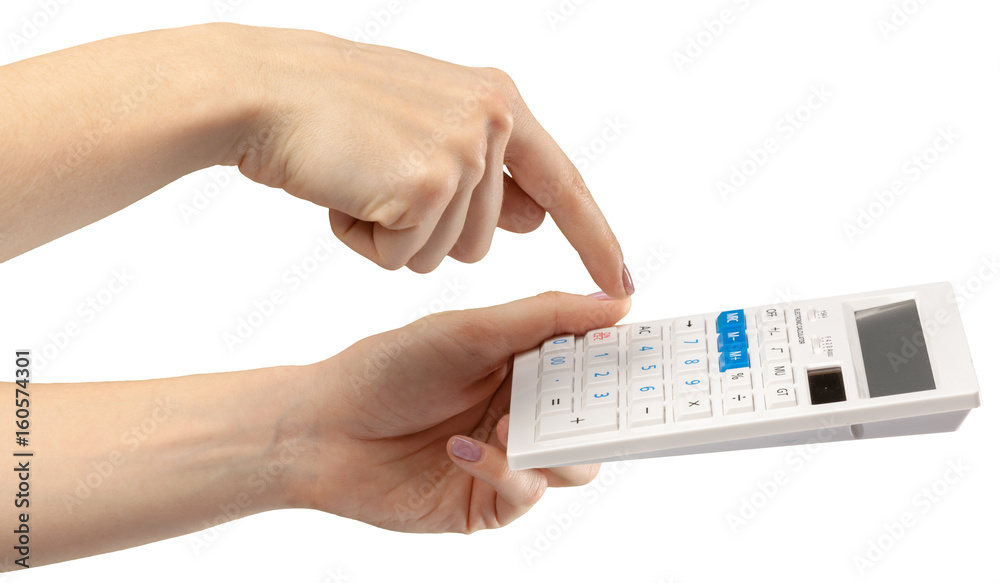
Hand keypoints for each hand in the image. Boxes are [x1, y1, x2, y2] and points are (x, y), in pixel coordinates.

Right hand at [230, 26, 630, 296]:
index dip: (592, 238)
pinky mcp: (426, 185)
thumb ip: (488, 167)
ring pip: (446, 254)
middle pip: (485, 239)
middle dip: (426, 230)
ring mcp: (463, 151)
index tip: (619, 281)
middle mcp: (493, 121)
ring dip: (394, 236)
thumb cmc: (336, 109)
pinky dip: (365, 242)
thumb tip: (534, 218)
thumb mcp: (430, 123)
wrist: (264, 90)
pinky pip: (403, 260)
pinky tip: (343, 194)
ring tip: (359, 180)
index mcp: (500, 102)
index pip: (563, 185)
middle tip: (379, 178)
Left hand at [289, 292, 629, 531]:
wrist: (323, 430)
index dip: (622, 360)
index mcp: (525, 363)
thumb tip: (618, 301)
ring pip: (574, 464)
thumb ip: (545, 317)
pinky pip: (525, 493)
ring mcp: (509, 459)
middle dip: (604, 412)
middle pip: (595, 420)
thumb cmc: (389, 369)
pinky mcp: (487, 502)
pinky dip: (503, 471)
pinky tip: (463, 448)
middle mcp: (524, 411)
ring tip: (511, 425)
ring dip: (553, 444)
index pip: (592, 363)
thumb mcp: (471, 330)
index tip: (652, 354)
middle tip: (606, 401)